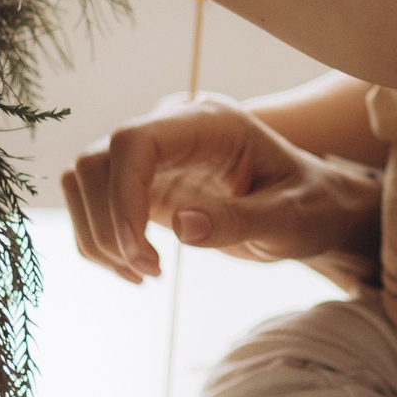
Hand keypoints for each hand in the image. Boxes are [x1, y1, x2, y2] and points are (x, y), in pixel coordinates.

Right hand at [59, 94, 382, 288]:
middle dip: (108, 224)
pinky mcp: (144, 184)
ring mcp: (154, 155)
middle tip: (149, 270)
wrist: (313, 209)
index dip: (122, 193)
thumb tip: (181, 225)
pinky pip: (94, 205)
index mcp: (210, 123)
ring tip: (142, 273)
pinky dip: (100, 242)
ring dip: (97, 235)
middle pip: (97, 160)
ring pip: (83, 181)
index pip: (135, 139)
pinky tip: (135, 270)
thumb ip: (240, 220)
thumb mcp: (291, 218)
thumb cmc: (310, 206)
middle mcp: (173, 128)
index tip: (136, 248)